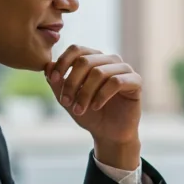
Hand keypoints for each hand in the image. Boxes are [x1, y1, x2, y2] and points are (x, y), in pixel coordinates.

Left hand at [47, 46, 142, 164]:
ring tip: (79, 109)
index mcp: (94, 59)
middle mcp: (110, 60)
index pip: (77, 49)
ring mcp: (124, 69)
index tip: (53, 79)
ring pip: (99, 72)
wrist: (109, 134)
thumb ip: (57, 82)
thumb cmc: (90, 114)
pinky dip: (101, 95)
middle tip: (65, 102)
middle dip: (71, 83)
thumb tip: (47, 65)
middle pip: (85, 61)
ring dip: (85, 93)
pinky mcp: (135, 81)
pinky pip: (116, 82)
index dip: (62, 62)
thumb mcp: (68, 98)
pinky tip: (95, 107)